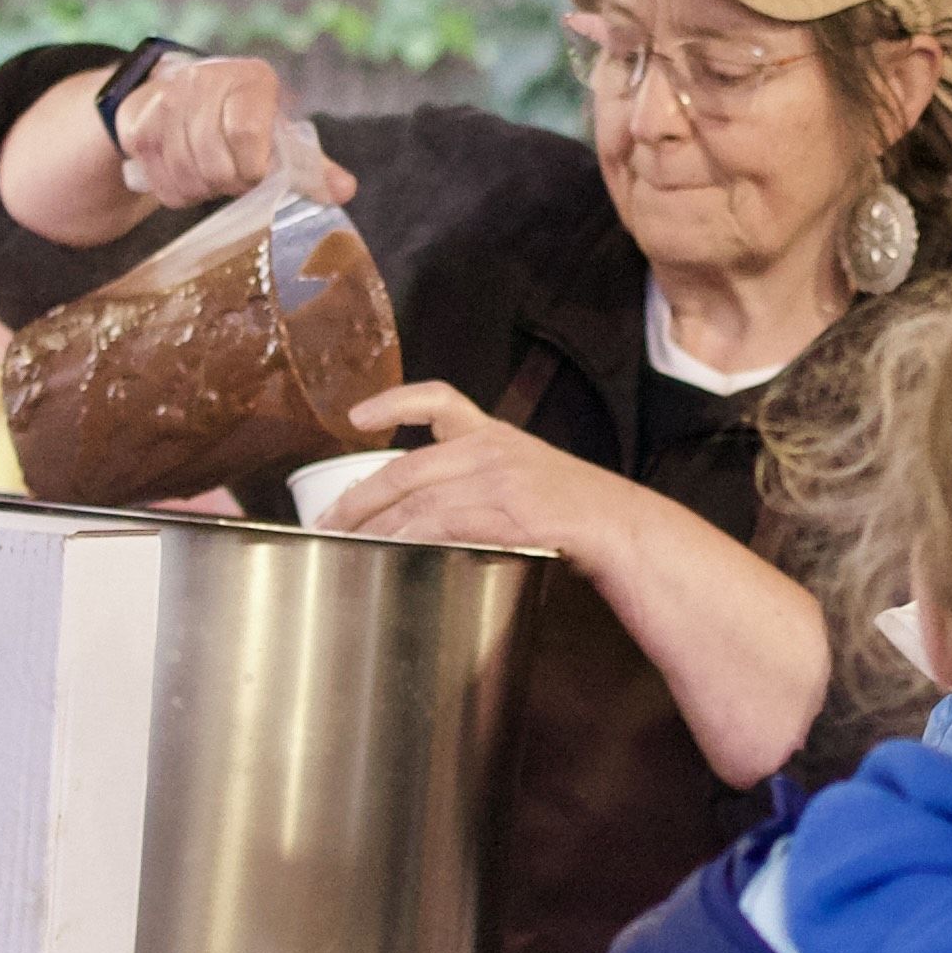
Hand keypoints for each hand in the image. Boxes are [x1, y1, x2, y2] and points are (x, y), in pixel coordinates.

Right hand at [107, 55, 352, 207]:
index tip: (256, 175)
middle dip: (229, 184)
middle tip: (235, 178)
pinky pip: (161, 184)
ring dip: (203, 191)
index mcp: (251, 80)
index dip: (252, 169)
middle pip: (215, 163)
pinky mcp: (137, 125)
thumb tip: (344, 191)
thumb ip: (311, 166)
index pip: (246, 134)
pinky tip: (188, 175)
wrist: (180, 94)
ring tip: (212, 176)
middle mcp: (204, 81)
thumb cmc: (242, 118)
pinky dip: (177, 192)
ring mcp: (166, 101)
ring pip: (186, 176)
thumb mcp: (280, 134)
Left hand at [316, 381, 642, 564]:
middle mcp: (492, 449)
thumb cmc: (578, 512)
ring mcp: (499, 480)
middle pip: (405, 468)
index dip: (392, 402)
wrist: (624, 527)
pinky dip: (412, 539)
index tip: (356, 416)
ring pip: (417, 501)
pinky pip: (445, 524)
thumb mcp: (529, 475)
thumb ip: (481, 479)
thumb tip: (425, 509)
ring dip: (375, 528)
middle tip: (327, 524)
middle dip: (358, 500)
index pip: (437, 400)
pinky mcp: (507, 512)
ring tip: (346, 547)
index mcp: (495, 434)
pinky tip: (392, 552)